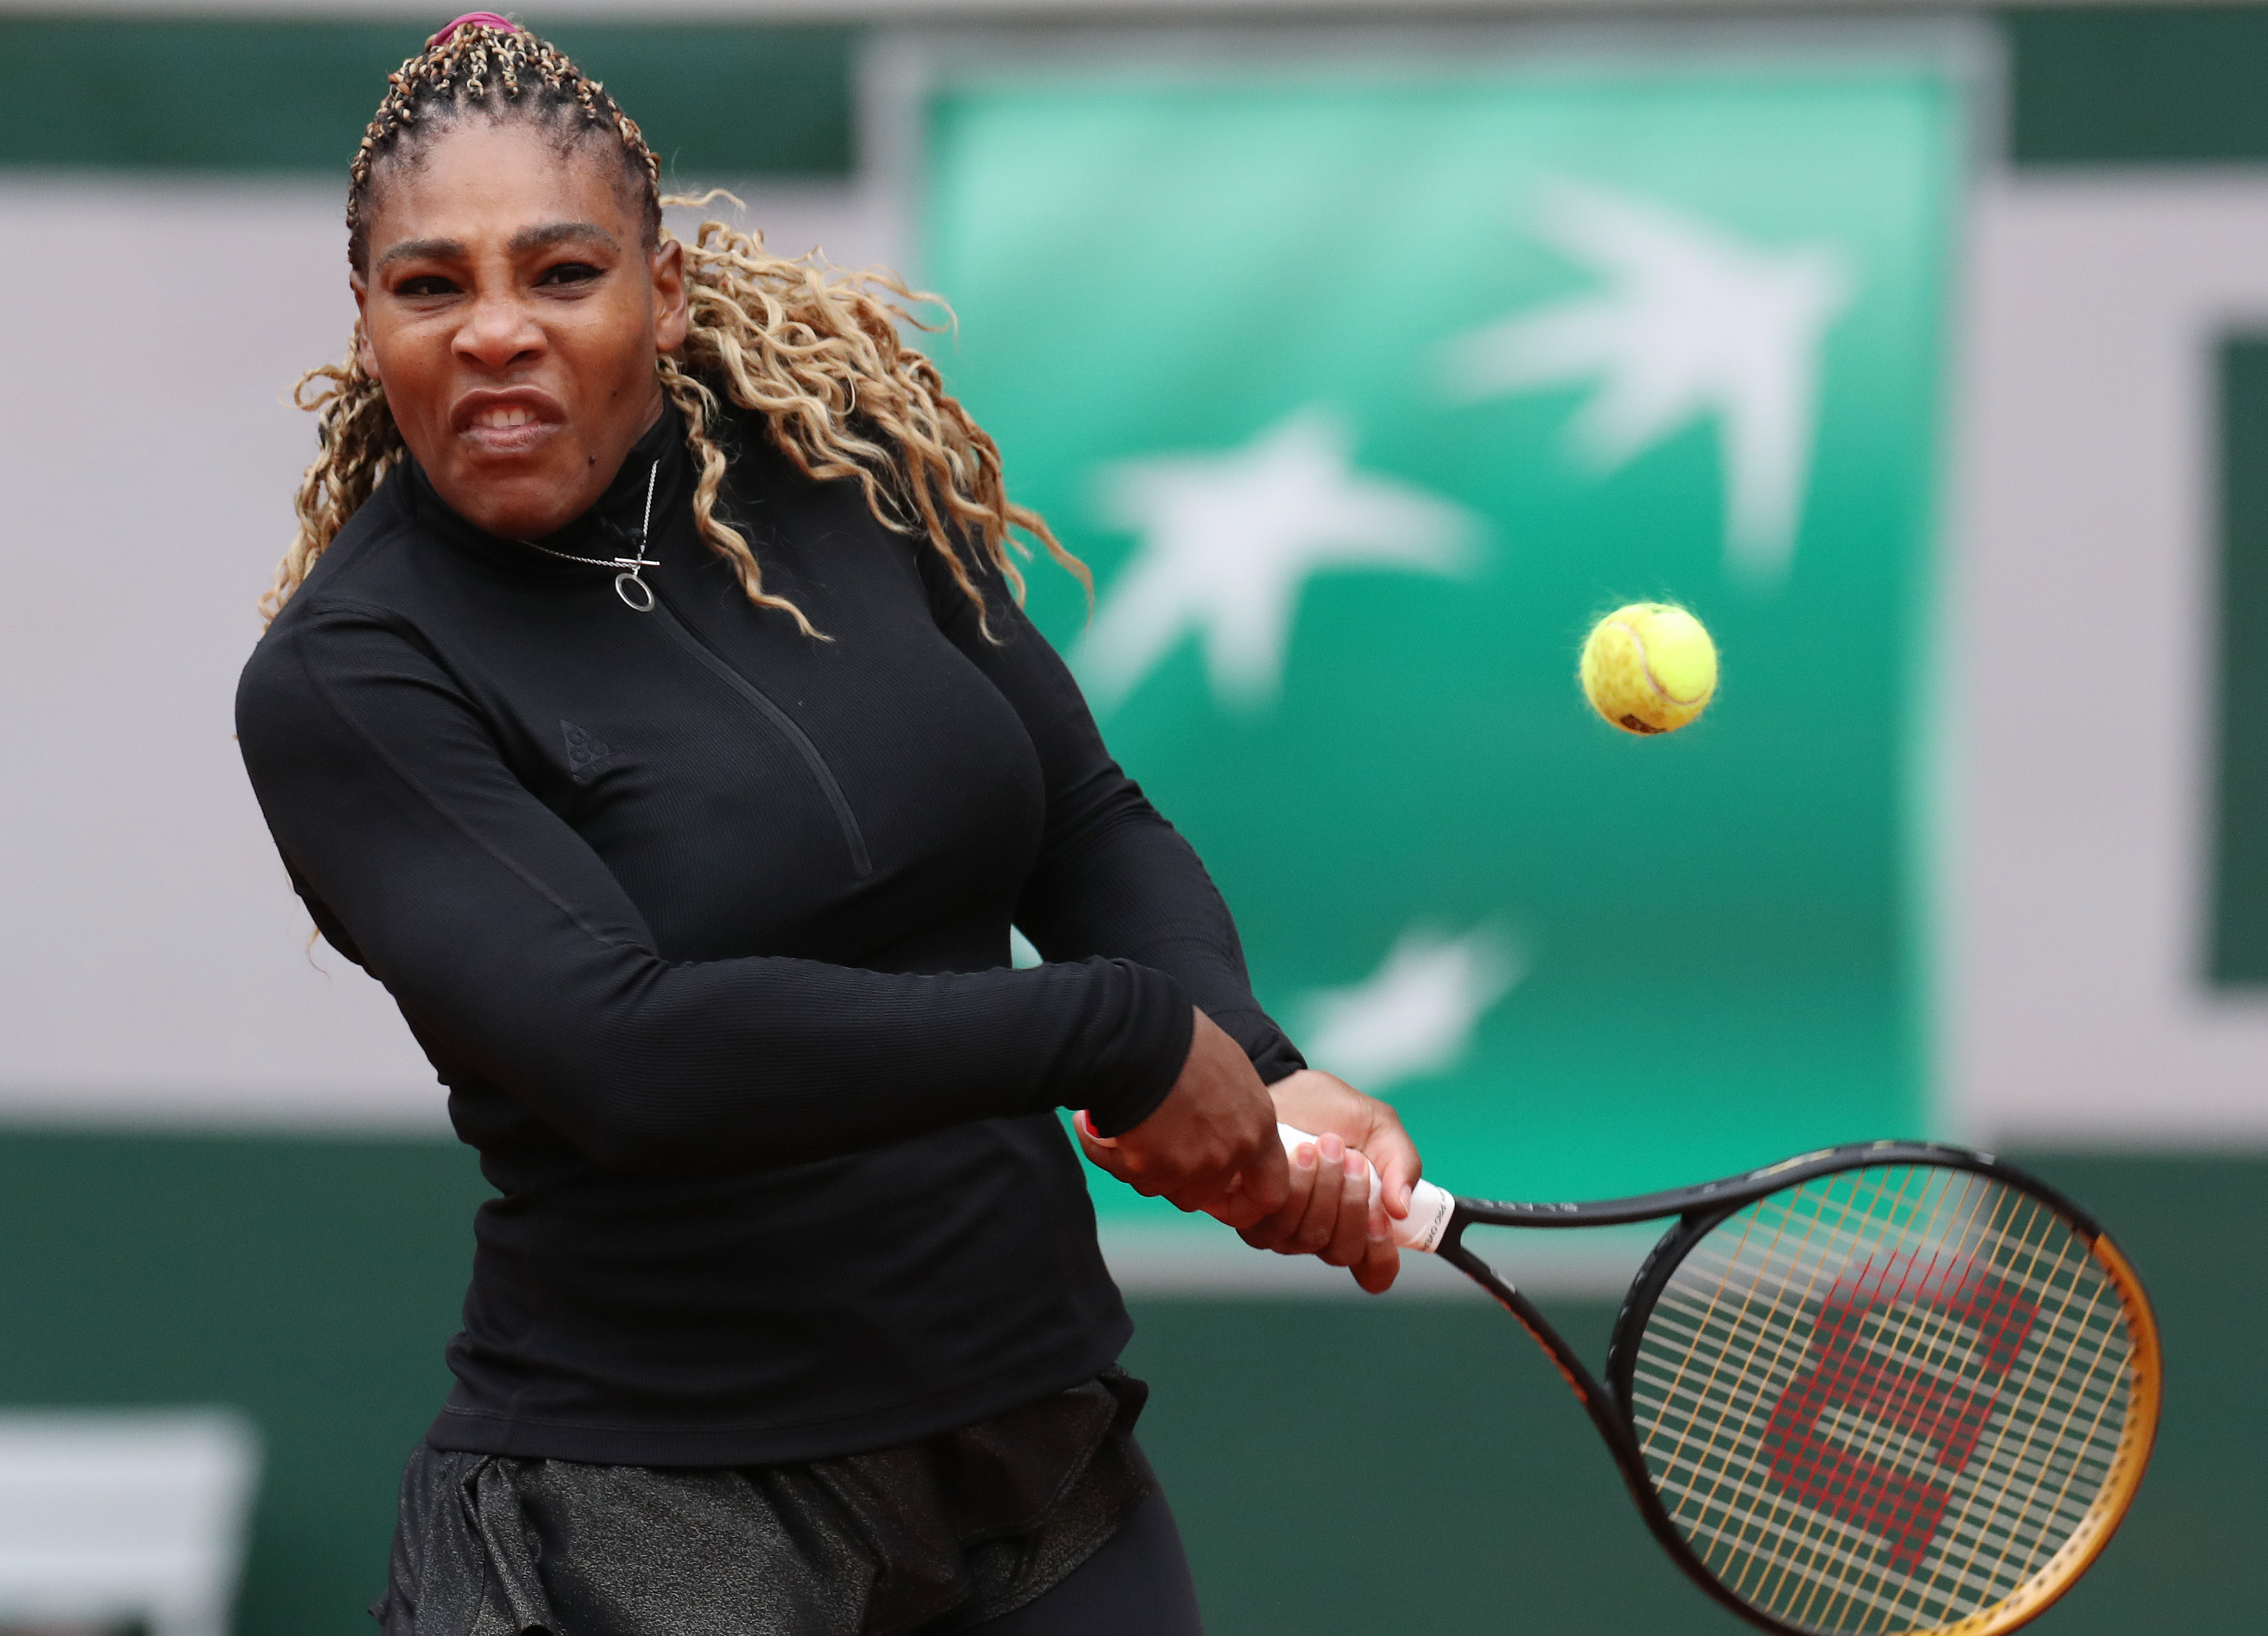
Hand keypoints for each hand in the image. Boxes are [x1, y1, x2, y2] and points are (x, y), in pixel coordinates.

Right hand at [1075, 1009, 1289, 1227]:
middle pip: (1199, 1196)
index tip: (1223, 1197)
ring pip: (1158, 1188)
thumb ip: (1234, 1115)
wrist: (1141, 1033)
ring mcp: (1189, 1164)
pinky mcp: (1148, 1166)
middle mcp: (1228, 1154)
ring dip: (1138, 1162)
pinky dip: (1103, 1150)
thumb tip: (1218, 1130)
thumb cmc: (1183, 1039)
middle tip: (1153, 1147)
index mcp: (1257, 1128)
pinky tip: (1092, 1122)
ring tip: (1123, 1119)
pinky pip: (1121, 1170)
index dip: (1244, 1202)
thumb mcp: (1231, 1073)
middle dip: (1174, 1179)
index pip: (1270, 1194)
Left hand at [1239, 1070, 1421, 1293]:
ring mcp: (1284, 1230)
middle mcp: (1320, 1234)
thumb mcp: (1381, 1127)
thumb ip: (1402, 1162)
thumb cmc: (1334, 1110)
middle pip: (1342, 1252)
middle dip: (1351, 1204)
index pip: (1374, 1272)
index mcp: (1358, 1223)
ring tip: (1325, 1145)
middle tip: (1353, 1158)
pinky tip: (1298, 1152)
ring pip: (1308, 1238)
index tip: (1383, 1217)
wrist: (1284, 1083)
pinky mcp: (1251, 1215)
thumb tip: (1400, 1207)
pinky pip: (1273, 1222)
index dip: (1381, 1256)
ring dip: (1322, 1190)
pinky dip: (1293, 1186)